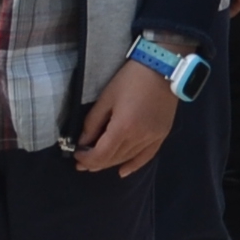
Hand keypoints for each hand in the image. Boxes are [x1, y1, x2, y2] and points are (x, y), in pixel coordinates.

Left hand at [74, 57, 177, 175]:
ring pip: (127, 158)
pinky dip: (134, 165)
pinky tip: (123, 172)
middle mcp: (139, 137)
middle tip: (82, 163)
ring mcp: (152, 138)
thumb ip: (93, 122)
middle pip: (113, 159)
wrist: (163, 67)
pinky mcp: (162, 135)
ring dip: (111, 163)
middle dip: (95, 163)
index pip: (101, 154)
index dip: (86, 159)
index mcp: (123, 127)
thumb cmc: (131, 79)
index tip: (76, 156)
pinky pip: (147, 156)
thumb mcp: (106, 97)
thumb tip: (82, 143)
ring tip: (97, 164)